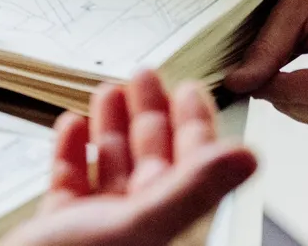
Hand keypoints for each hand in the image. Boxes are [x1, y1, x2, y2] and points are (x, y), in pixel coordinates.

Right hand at [3, 70, 257, 245]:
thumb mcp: (141, 227)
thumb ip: (193, 189)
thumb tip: (247, 157)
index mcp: (168, 228)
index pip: (193, 167)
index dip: (194, 124)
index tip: (191, 88)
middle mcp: (138, 230)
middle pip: (152, 162)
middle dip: (149, 116)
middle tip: (146, 77)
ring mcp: (98, 233)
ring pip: (112, 171)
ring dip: (111, 128)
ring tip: (108, 92)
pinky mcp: (59, 234)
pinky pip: (70, 185)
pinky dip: (70, 153)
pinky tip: (70, 129)